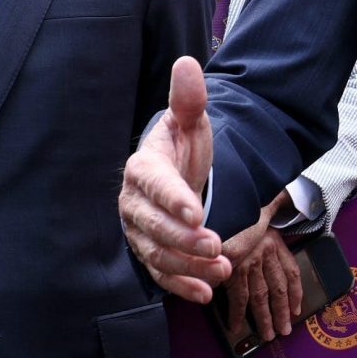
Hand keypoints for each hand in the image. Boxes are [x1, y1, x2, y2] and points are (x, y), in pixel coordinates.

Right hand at [120, 56, 230, 302]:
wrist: (179, 173)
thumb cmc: (184, 147)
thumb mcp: (191, 122)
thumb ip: (189, 100)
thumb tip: (188, 65)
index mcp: (143, 168)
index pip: (155, 185)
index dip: (173, 199)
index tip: (196, 211)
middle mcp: (134, 203)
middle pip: (153, 226)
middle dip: (184, 238)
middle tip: (216, 245)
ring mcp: (140, 231)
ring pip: (158, 254)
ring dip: (189, 265)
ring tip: (222, 270)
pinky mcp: (150, 252)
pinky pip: (161, 273)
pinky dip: (182, 285)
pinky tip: (205, 293)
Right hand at [220, 194, 301, 348]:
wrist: (222, 201)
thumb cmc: (239, 204)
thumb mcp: (261, 204)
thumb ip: (275, 203)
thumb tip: (286, 197)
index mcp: (273, 240)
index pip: (290, 270)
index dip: (296, 291)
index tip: (297, 308)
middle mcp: (264, 254)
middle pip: (278, 289)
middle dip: (281, 312)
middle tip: (284, 331)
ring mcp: (249, 263)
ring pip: (260, 297)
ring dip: (264, 318)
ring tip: (267, 335)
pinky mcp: (232, 269)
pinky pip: (237, 296)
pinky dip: (236, 313)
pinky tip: (236, 326)